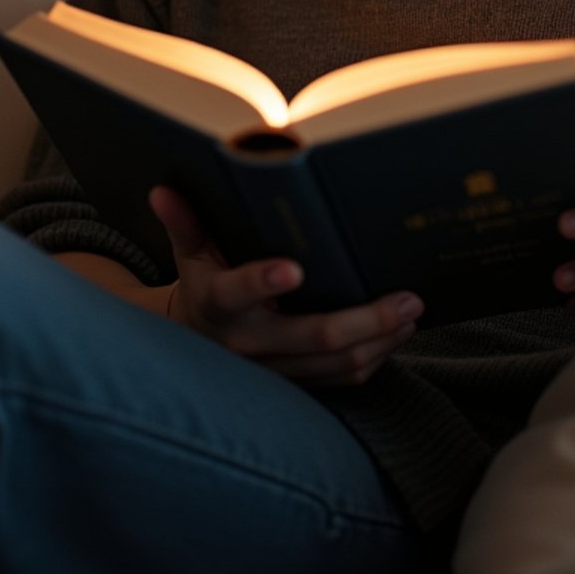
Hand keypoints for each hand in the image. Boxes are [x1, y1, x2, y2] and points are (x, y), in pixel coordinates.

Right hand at [149, 185, 422, 386]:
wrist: (197, 342)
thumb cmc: (205, 282)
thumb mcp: (192, 253)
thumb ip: (186, 223)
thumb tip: (163, 191)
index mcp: (218, 303)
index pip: (237, 292)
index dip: (262, 281)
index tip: (293, 268)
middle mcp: (248, 342)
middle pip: (312, 336)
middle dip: (365, 319)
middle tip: (406, 297)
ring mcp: (275, 368)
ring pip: (335, 363)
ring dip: (380, 339)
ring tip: (411, 312)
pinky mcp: (296, 382)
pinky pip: (341, 379)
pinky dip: (375, 359)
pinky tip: (397, 334)